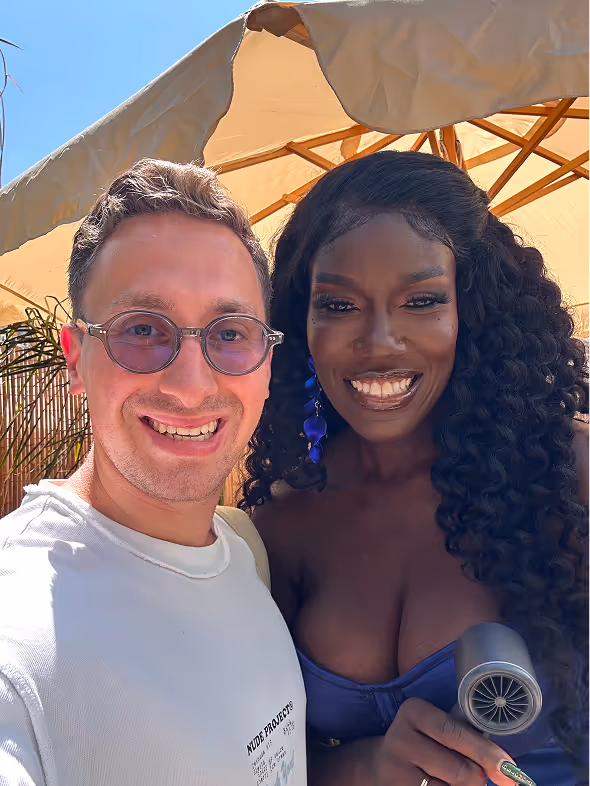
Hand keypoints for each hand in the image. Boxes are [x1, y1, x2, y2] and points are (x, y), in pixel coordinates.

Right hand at [371, 698, 527, 785]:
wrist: (383, 764)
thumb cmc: (425, 744)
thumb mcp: (438, 729)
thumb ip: (466, 737)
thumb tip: (506, 770)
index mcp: (414, 711)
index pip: (456, 733)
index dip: (487, 754)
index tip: (511, 769)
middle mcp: (400, 738)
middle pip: (462, 770)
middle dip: (478, 777)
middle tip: (479, 776)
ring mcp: (394, 770)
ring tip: (448, 778)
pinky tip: (439, 785)